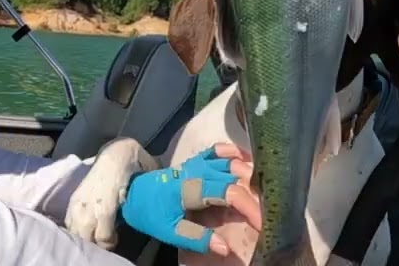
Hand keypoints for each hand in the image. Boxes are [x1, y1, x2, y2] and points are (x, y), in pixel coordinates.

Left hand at [120, 143, 259, 255]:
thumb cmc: (151, 214)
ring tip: (262, 189)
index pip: (229, 193)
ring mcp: (196, 163)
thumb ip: (198, 238)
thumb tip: (225, 248)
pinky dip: (233, 152)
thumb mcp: (171, 232)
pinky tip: (247, 160)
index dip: (249, 206)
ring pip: (229, 161)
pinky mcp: (195, 161)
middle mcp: (197, 171)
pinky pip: (216, 150)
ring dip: (248, 173)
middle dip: (254, 193)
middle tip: (268, 209)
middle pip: (234, 176)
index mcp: (191, 189)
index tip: (262, 222)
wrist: (131, 194)